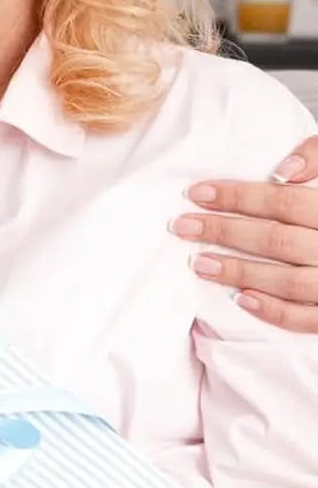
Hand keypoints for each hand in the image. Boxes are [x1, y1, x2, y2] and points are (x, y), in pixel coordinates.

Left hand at [171, 135, 317, 331]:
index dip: (239, 196)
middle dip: (225, 231)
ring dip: (240, 272)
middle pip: (278, 239)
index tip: (197, 193)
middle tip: (183, 226)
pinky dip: (275, 311)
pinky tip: (242, 299)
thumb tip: (284, 169)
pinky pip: (309, 318)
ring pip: (289, 280)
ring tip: (199, 263)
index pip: (285, 201)